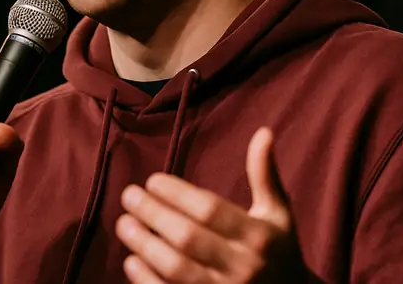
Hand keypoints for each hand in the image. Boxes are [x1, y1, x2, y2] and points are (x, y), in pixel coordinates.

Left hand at [116, 127, 303, 282]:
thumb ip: (265, 176)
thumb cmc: (278, 251)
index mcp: (259, 237)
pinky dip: (147, 280)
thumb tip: (263, 132)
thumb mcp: (278, 214)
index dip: (178, 194)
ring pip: (176, 269)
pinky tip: (131, 261)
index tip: (152, 180)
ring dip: (145, 245)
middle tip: (129, 196)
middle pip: (188, 238)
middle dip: (153, 214)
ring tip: (124, 224)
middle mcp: (243, 266)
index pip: (210, 210)